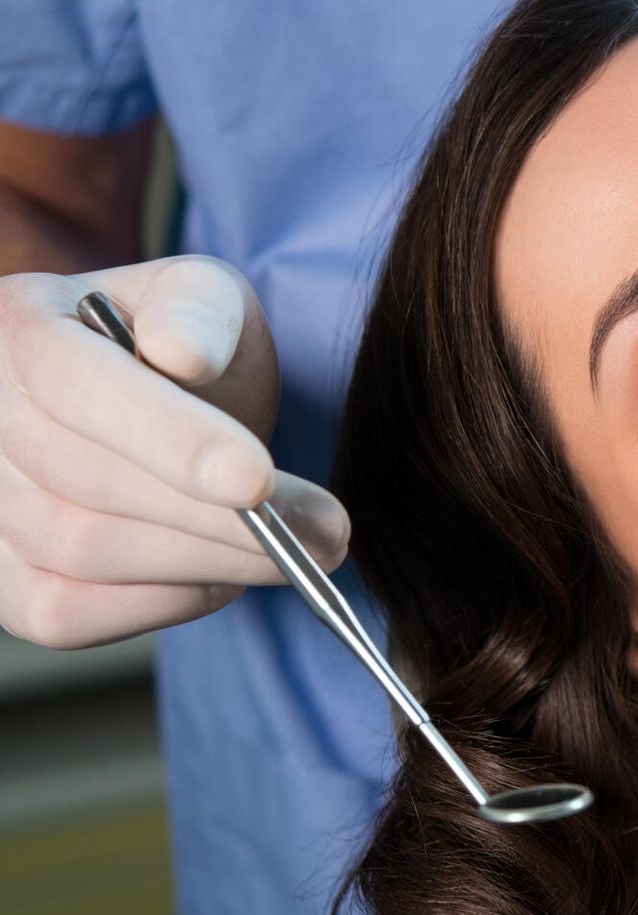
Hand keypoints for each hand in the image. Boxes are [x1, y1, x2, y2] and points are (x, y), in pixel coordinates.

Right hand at [0, 255, 349, 648]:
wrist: (150, 402)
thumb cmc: (181, 345)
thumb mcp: (205, 300)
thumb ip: (199, 312)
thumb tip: (183, 353)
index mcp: (20, 326)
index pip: (78, 385)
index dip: (169, 438)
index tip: (257, 479)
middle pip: (87, 486)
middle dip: (221, 519)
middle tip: (328, 533)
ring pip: (81, 555)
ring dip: (208, 562)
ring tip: (297, 550)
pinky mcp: (1, 581)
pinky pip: (69, 614)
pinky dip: (163, 601)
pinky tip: (223, 572)